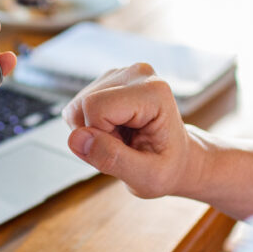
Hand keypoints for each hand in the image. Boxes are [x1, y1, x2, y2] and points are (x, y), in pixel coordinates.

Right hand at [63, 63, 203, 198]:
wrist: (177, 159)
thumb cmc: (167, 168)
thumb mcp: (147, 177)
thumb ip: (112, 159)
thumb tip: (75, 139)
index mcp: (154, 91)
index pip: (96, 107)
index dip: (101, 137)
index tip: (127, 150)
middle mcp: (138, 74)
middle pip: (83, 104)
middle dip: (95, 135)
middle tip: (125, 147)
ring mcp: (122, 74)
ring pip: (77, 106)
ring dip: (93, 131)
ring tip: (122, 140)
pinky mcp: (109, 80)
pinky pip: (79, 107)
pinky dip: (91, 126)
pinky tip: (115, 131)